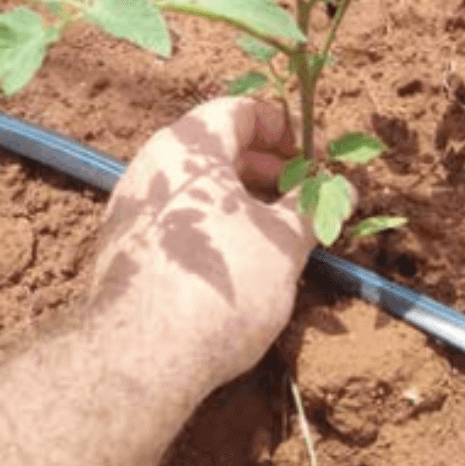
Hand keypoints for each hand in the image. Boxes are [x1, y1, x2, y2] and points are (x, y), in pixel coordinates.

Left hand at [91, 98, 317, 392]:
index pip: (238, 110)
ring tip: (274, 229)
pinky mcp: (122, 246)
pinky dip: (209, 223)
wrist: (143, 356)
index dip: (281, 127)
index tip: (309, 157)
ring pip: (193, 184)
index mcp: (188, 147)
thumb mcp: (284, 244)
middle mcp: (151, 165)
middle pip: (214, 145)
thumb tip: (342, 190)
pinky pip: (173, 216)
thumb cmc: (222, 285)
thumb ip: (313, 209)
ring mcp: (130, 206)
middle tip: (299, 193)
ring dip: (237, 198)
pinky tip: (236, 260)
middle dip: (263, 166)